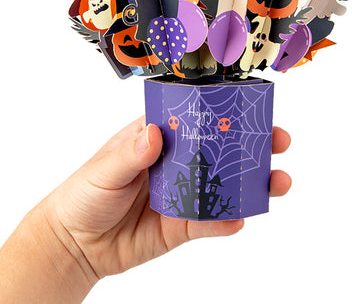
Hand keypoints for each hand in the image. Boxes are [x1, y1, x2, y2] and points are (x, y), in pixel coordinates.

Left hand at [41, 116, 291, 280]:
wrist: (75, 244)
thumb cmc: (84, 195)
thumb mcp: (104, 169)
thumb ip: (130, 153)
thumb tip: (154, 133)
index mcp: (159, 138)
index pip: (196, 119)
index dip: (223, 111)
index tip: (249, 107)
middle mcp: (177, 163)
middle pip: (219, 149)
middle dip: (250, 144)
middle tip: (276, 140)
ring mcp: (183, 194)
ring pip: (222, 185)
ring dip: (250, 183)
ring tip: (275, 182)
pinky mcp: (182, 225)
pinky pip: (209, 222)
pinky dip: (226, 221)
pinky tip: (240, 218)